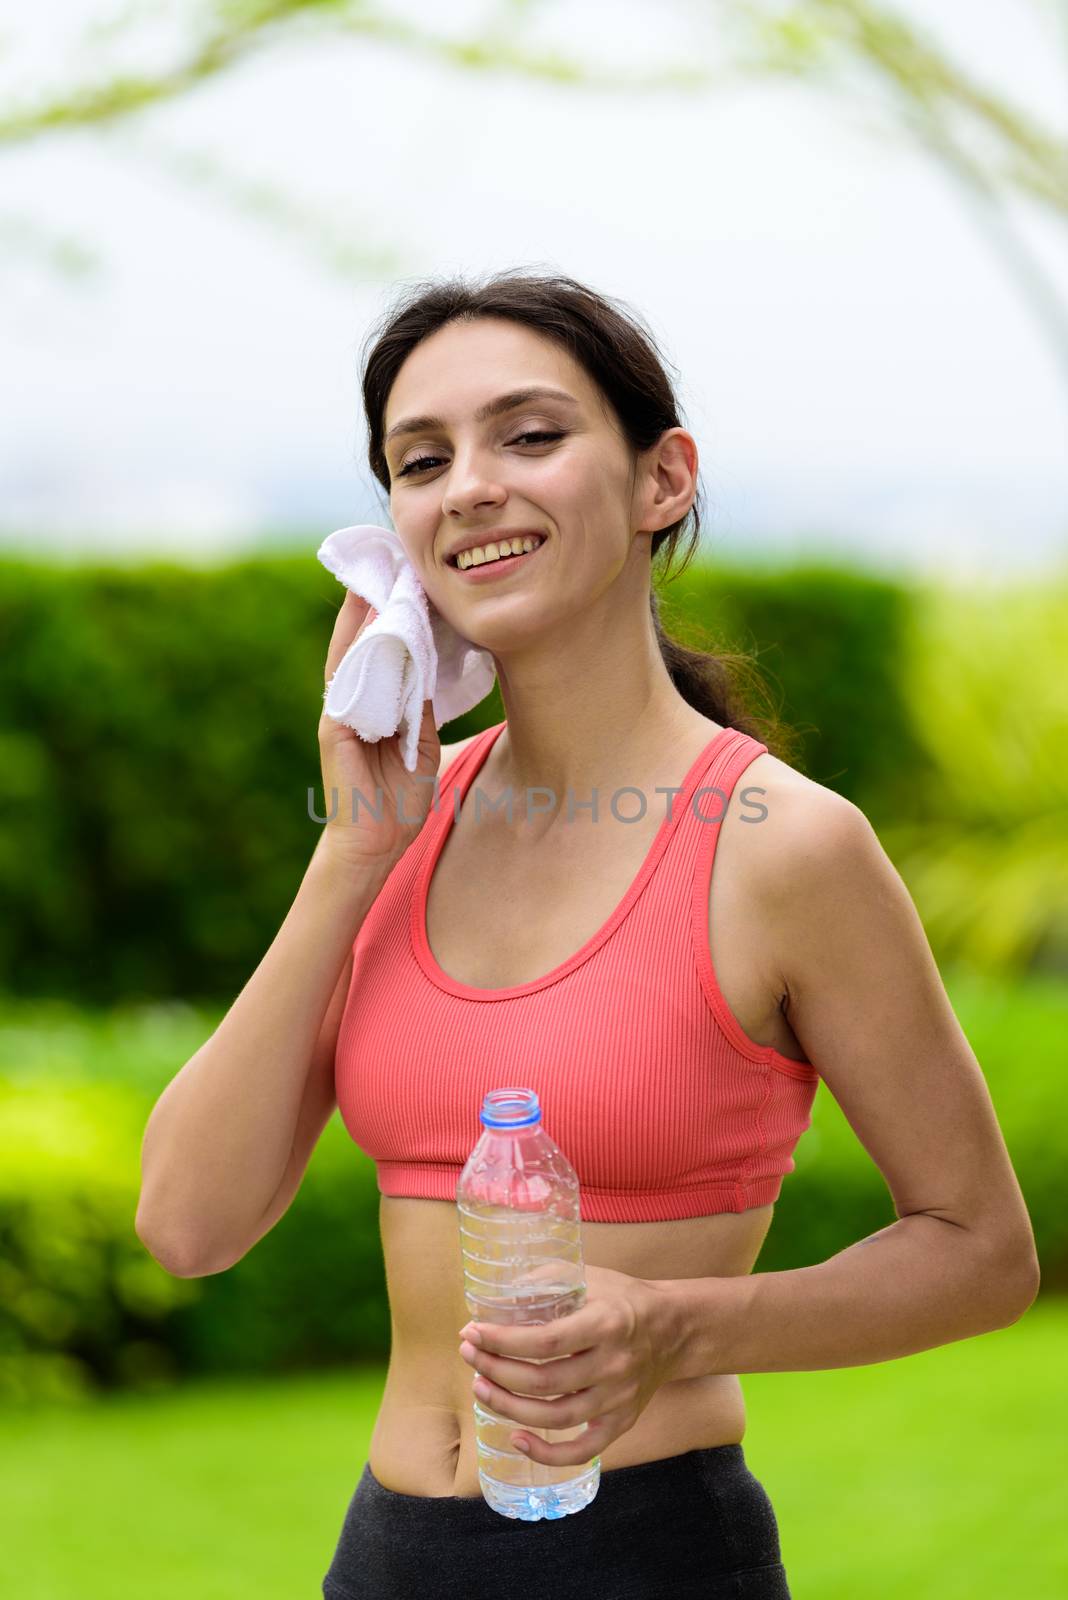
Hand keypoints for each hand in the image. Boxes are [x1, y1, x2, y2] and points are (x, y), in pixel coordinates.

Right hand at [318, 591, 440, 868]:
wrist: (375, 843)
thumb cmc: (397, 798)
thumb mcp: (419, 744)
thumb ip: (418, 708)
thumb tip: (426, 672)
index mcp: (373, 705)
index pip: (380, 650)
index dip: (389, 615)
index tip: (404, 577)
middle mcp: (352, 701)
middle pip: (360, 641)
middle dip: (370, 600)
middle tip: (386, 559)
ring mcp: (340, 712)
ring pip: (349, 652)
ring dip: (359, 616)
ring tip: (373, 577)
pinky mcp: (334, 726)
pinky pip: (347, 680)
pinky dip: (355, 650)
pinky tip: (367, 623)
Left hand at [457, 1263, 677, 1467]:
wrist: (674, 1328)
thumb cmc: (622, 1298)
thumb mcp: (589, 1276)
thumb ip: (545, 1283)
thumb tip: (494, 1301)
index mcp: (606, 1323)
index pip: (546, 1340)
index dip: (503, 1341)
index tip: (473, 1332)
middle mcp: (614, 1365)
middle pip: (544, 1381)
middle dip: (496, 1370)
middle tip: (469, 1355)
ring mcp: (619, 1398)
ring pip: (556, 1417)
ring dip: (509, 1407)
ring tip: (480, 1388)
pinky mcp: (622, 1421)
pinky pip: (583, 1449)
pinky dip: (547, 1453)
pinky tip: (516, 1439)